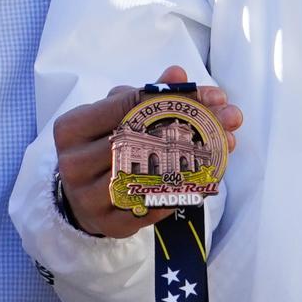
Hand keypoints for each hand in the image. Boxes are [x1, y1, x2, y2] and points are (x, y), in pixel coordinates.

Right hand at [53, 65, 242, 237]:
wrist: (80, 197)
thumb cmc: (102, 147)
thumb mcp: (117, 115)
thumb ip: (146, 95)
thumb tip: (178, 75)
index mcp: (72, 129)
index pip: (126, 105)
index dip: (172, 98)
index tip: (213, 96)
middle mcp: (73, 164)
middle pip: (139, 140)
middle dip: (192, 126)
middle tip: (230, 119)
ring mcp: (88, 199)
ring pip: (147, 175)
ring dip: (192, 160)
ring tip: (224, 147)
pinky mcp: (109, 225)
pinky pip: (151, 207)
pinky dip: (179, 192)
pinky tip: (200, 178)